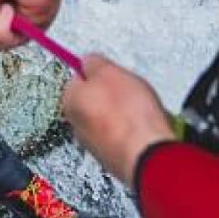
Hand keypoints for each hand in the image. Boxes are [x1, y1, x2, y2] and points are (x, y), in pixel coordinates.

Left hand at [62, 55, 175, 188]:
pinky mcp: (114, 157)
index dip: (97, 71)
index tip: (111, 70)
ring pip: (109, 118)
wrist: (148, 154)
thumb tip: (88, 61)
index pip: (78, 78)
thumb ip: (94, 63)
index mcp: (70, 102)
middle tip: (129, 88)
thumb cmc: (128, 113)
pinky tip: (145, 126)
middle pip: (94, 100)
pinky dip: (132, 129)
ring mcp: (95, 144)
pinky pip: (123, 135)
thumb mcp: (110, 72)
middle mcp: (77, 126)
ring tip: (141, 108)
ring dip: (124, 112)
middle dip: (112, 93)